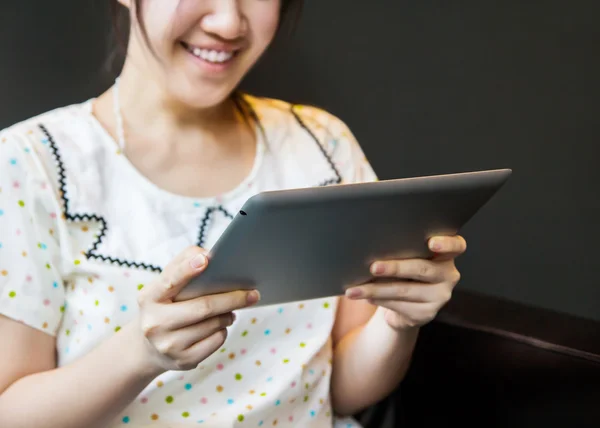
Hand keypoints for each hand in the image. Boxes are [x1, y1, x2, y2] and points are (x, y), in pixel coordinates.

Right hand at [131, 246, 259, 373]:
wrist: (148, 349)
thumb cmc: (164, 306)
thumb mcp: (164, 285)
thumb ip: (182, 264)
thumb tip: (207, 255)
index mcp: (149, 297)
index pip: (170, 280)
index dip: (188, 269)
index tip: (207, 259)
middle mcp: (155, 323)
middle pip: (203, 307)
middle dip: (232, 298)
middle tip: (253, 293)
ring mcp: (168, 345)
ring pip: (213, 324)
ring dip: (228, 314)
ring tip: (231, 309)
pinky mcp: (184, 361)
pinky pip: (216, 340)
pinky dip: (223, 330)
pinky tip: (219, 326)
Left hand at [345, 236, 466, 330]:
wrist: (404, 305)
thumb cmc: (403, 271)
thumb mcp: (405, 257)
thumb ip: (400, 250)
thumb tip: (370, 248)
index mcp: (446, 254)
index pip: (456, 246)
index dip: (446, 243)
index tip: (431, 243)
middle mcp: (449, 274)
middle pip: (422, 269)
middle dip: (395, 268)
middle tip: (373, 267)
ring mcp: (441, 296)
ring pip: (405, 290)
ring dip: (376, 289)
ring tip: (355, 289)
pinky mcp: (428, 313)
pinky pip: (400, 305)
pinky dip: (379, 299)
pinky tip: (366, 296)